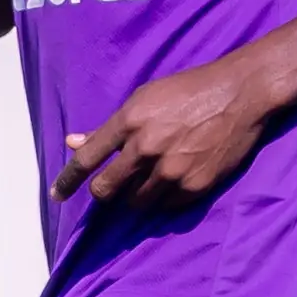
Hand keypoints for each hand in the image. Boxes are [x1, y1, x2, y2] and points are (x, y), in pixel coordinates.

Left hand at [49, 56, 274, 208]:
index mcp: (130, 121)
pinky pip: (167, 205)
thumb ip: (109, 127)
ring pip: (136, 202)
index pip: (87, 159)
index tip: (56, 195)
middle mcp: (146, 148)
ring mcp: (171, 169)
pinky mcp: (194, 185)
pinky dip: (166, 198)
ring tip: (153, 177)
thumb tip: (72, 142)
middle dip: (105, 192)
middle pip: (107, 189)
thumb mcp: (145, 99)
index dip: (67, 181)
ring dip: (137, 195)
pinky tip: (177, 179)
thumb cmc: (190, 90)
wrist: (240, 94)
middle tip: (113, 188)